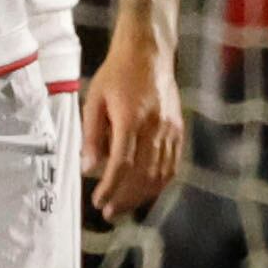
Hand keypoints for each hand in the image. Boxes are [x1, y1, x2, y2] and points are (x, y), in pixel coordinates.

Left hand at [83, 17, 182, 216]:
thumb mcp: (94, 101)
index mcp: (131, 119)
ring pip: (161, 173)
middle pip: (143, 175)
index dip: (110, 188)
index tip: (97, 202)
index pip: (121, 164)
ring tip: (124, 207)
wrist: (149, 54)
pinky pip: (172, 164)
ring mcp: (171, 129)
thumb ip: (91, 136)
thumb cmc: (116, 75)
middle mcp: (156, 127)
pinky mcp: (179, 130)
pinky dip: (159, 182)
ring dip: (143, 195)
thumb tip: (88, 169)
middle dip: (125, 198)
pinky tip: (145, 191)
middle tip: (109, 213)